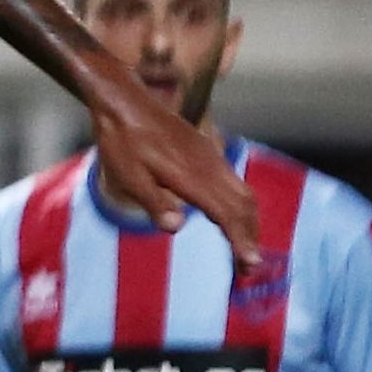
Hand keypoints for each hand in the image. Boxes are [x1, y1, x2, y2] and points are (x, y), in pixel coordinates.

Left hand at [83, 65, 258, 259]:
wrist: (124, 102)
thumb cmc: (121, 142)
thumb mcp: (127, 176)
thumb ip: (154, 201)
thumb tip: (176, 227)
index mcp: (191, 175)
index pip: (226, 213)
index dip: (240, 240)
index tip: (248, 265)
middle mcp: (209, 165)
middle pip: (244, 206)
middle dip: (250, 238)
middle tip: (247, 270)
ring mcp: (211, 157)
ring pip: (244, 193)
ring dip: (249, 223)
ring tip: (244, 250)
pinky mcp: (208, 152)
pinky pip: (235, 182)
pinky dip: (241, 206)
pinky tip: (232, 219)